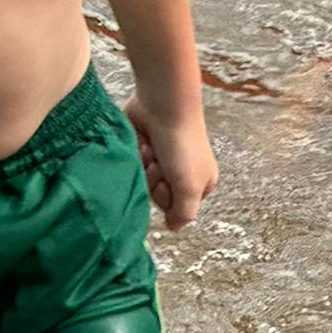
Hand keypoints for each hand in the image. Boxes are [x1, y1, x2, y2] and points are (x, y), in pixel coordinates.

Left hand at [135, 99, 219, 226]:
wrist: (164, 104)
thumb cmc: (182, 145)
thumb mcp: (190, 188)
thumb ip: (184, 214)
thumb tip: (173, 229)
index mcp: (199, 184)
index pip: (175, 209)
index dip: (168, 197)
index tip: (171, 180)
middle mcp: (181, 173)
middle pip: (157, 194)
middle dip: (154, 179)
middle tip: (160, 162)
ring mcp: (160, 159)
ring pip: (142, 179)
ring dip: (144, 165)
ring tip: (151, 148)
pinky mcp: (143, 146)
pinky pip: (132, 162)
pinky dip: (135, 152)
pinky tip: (142, 139)